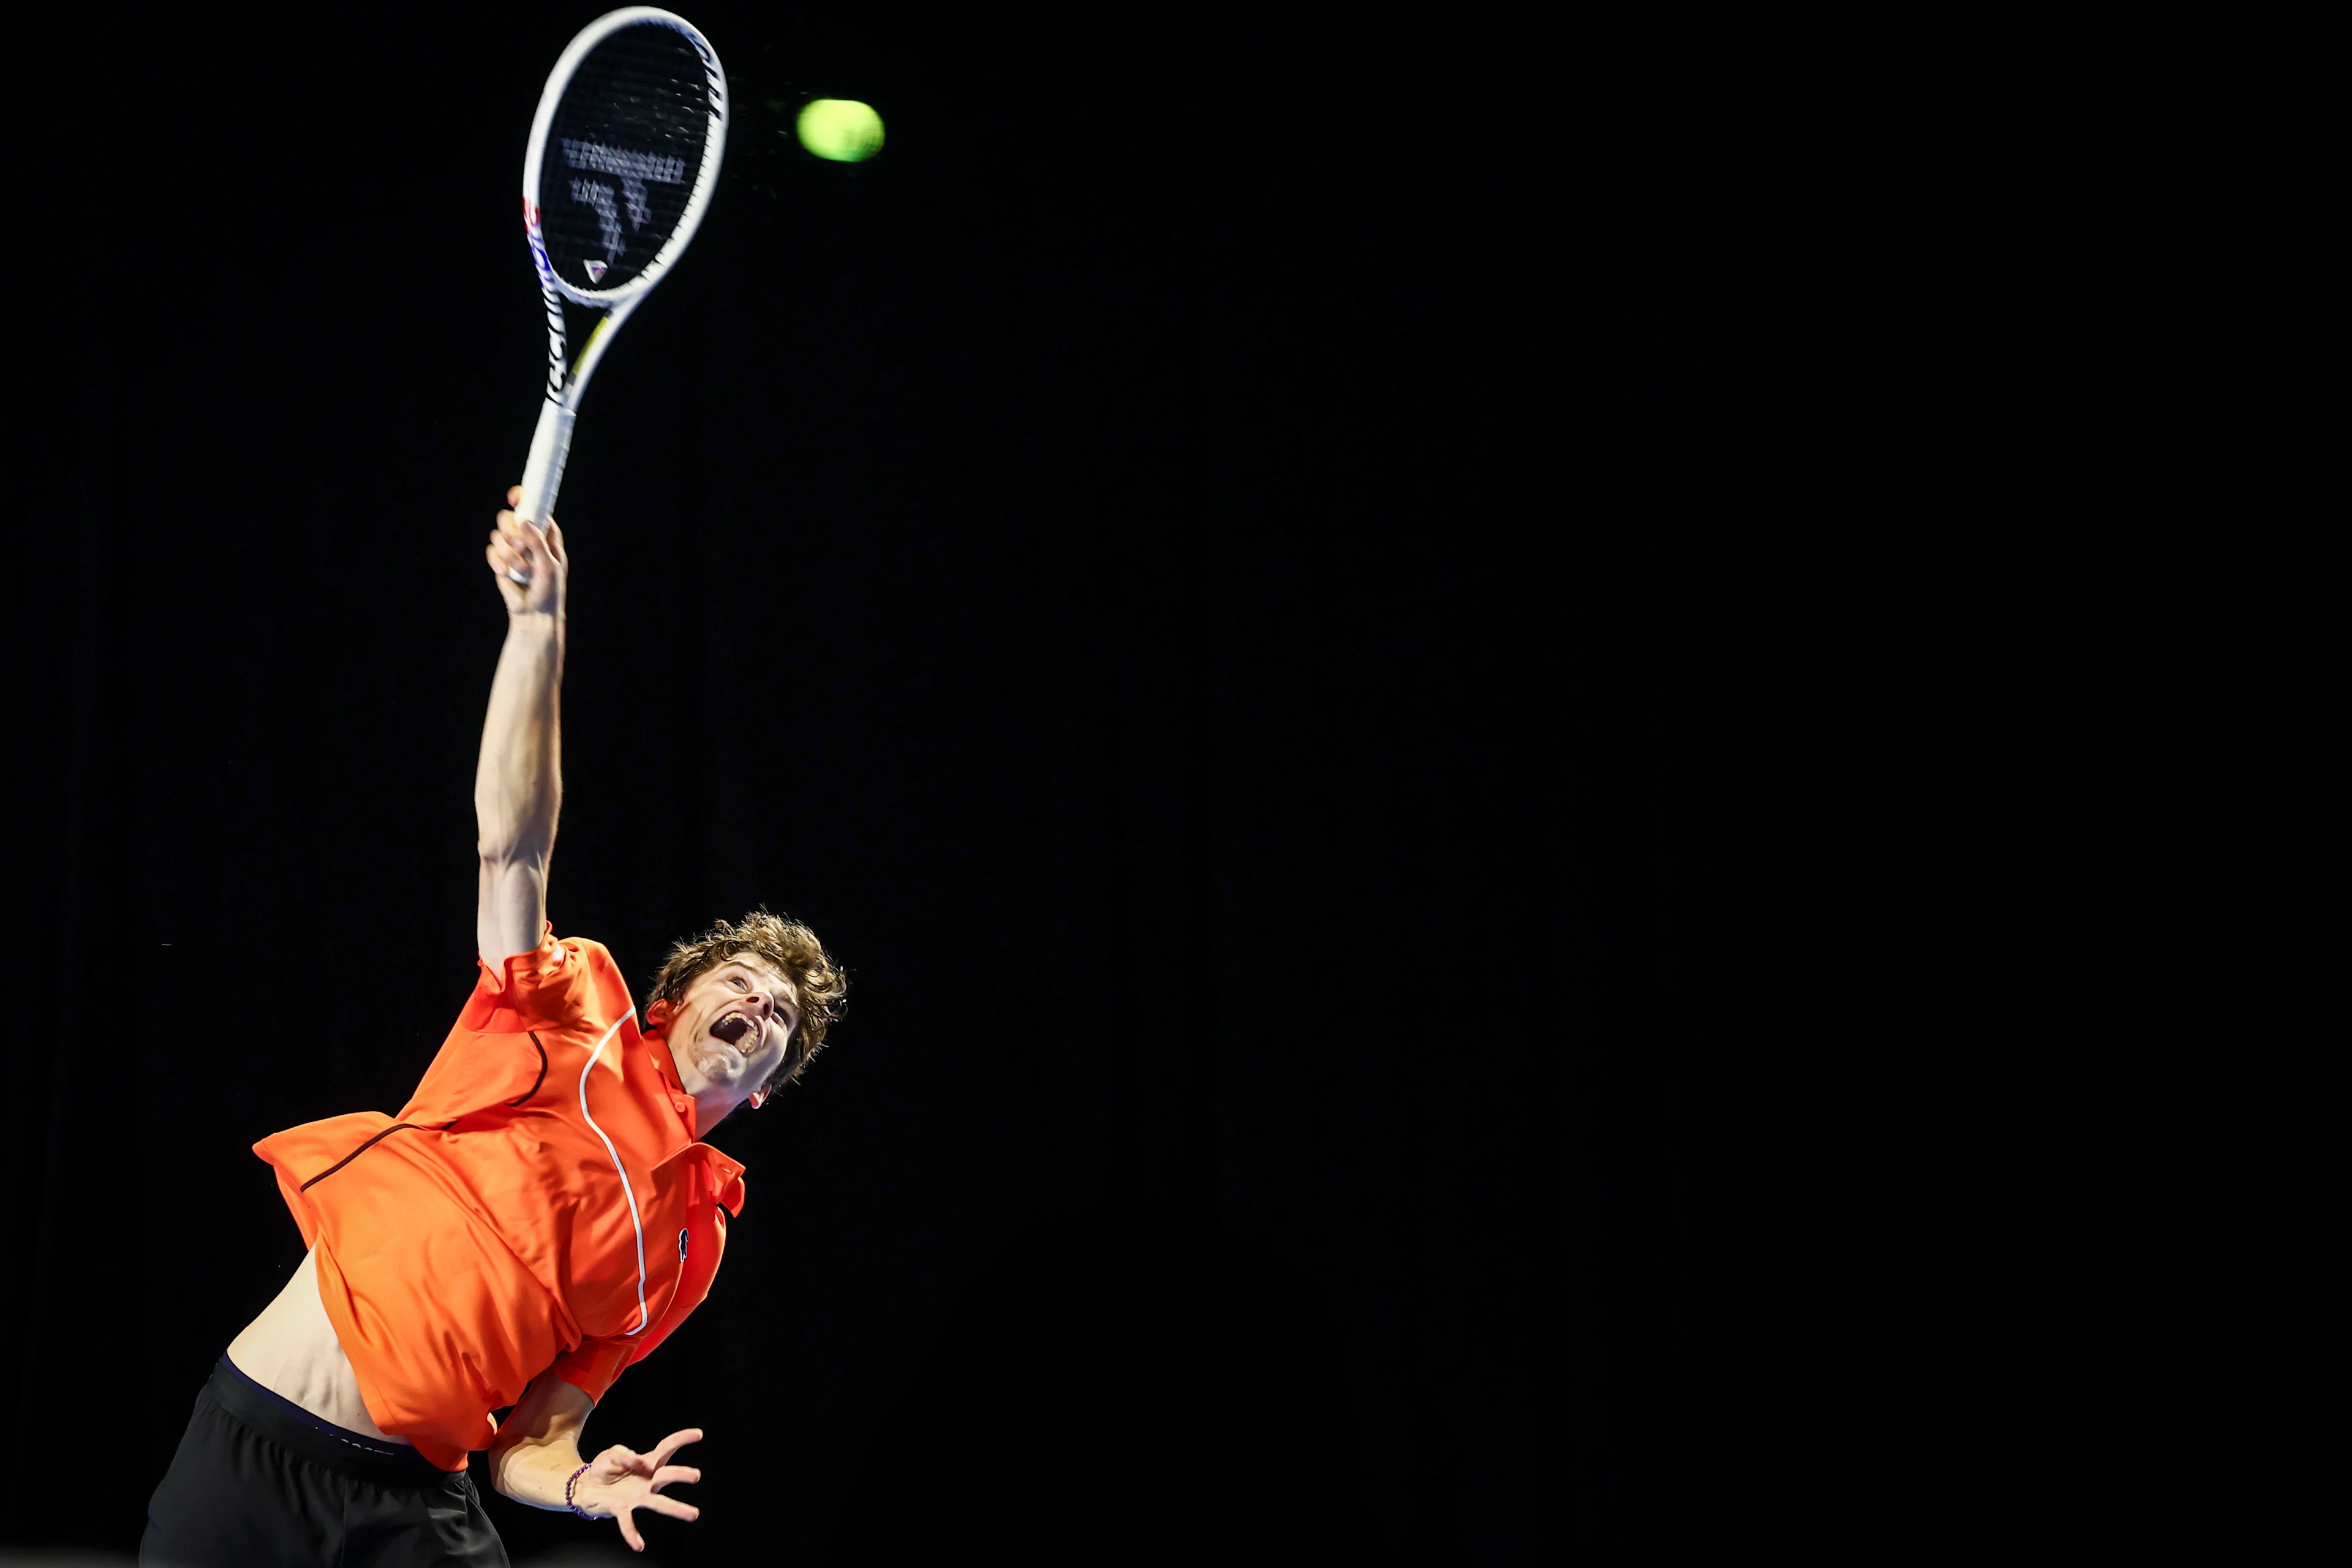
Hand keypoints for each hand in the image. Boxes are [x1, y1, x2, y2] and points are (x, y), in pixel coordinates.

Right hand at [486, 485, 567, 616]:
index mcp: (546, 534)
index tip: (514, 500)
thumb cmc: (549, 589)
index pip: (534, 508)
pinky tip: (506, 573)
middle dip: (511, 531)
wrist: (535, 613)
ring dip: (508, 554)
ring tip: (522, 572)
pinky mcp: (500, 559)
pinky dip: (498, 562)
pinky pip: (491, 550)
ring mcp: (512, 548)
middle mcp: (528, 537)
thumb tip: (525, 521)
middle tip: (519, 546)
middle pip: (509, 518)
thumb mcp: (549, 566)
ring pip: (498, 534)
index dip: (523, 499)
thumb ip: (538, 543)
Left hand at [572, 1427, 703, 1551]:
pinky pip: (628, 1523)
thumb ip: (623, 1454)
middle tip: (695, 1476)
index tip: (698, 1434)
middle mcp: (648, 1481)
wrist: (586, 1487)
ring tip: (693, 1514)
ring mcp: (637, 1496)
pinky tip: (639, 1545)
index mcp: (647, 1463)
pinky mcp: (622, 1509)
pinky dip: (633, 1534)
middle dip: (681, 1475)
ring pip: (658, 1502)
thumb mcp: (611, 1454)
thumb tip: (638, 1461)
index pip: (667, 1448)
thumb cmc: (604, 1469)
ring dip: (675, 1508)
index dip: (681, 1439)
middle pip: (667, 1475)